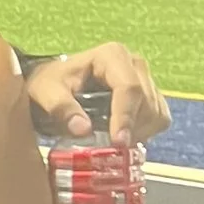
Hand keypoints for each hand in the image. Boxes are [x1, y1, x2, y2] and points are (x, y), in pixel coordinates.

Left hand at [24, 45, 170, 145]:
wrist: (52, 85)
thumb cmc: (47, 84)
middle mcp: (134, 63)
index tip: (118, 142)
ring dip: (137, 132)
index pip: (129, 88)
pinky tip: (120, 135)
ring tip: (110, 141)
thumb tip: (83, 129)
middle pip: (146, 103)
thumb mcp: (44, 93)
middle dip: (130, 128)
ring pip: (156, 113)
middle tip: (107, 148)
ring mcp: (145, 78)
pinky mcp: (151, 95)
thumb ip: (60, 108)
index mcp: (112, 55)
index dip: (125, 117)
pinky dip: (144, 132)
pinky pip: (159, 119)